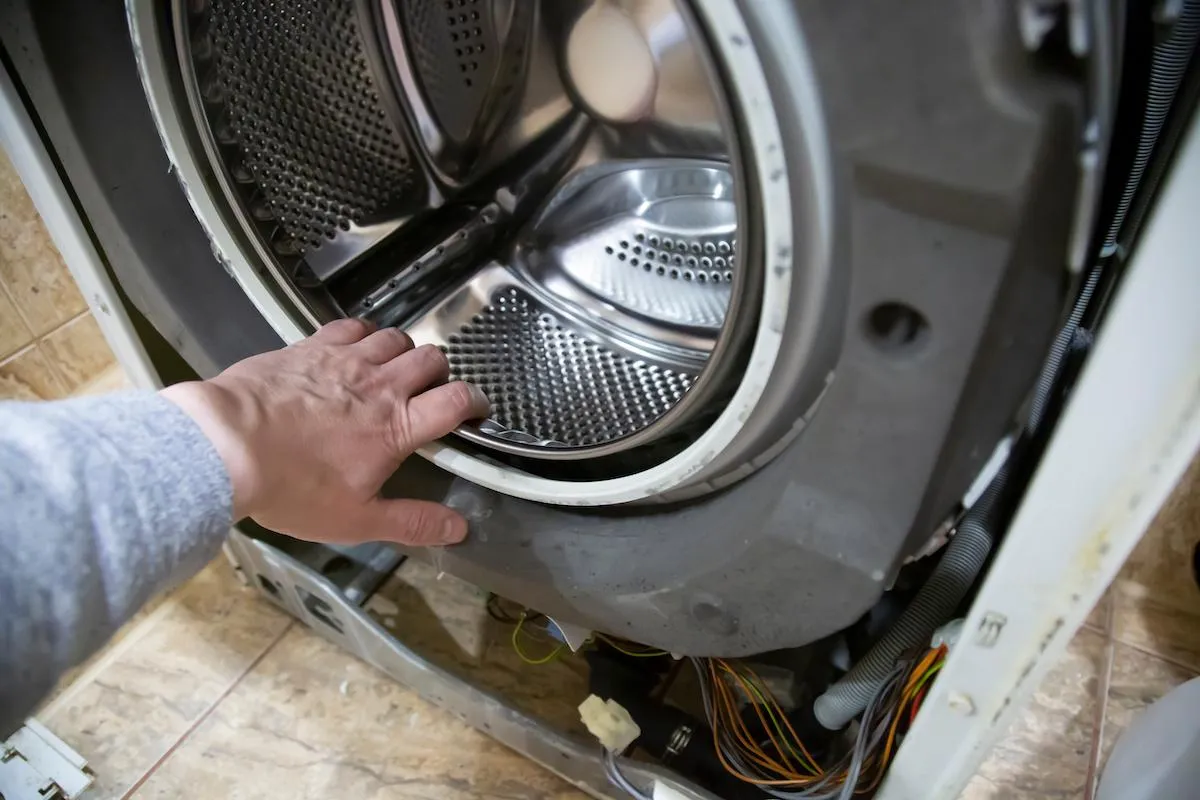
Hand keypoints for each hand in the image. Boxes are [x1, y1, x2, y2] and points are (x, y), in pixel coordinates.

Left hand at [161, 319, 488, 545]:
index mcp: (397, 426)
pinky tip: (355, 348)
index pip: (456, 401)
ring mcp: (344, 360)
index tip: (475, 409)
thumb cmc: (289, 486)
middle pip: (432, 359)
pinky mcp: (310, 347)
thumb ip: (412, 522)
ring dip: (404, 351)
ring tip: (395, 369)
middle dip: (440, 374)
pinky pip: (351, 326)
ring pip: (395, 338)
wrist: (225, 447)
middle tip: (432, 391)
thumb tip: (455, 529)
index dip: (475, 402)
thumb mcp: (356, 519)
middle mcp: (379, 385)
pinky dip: (364, 334)